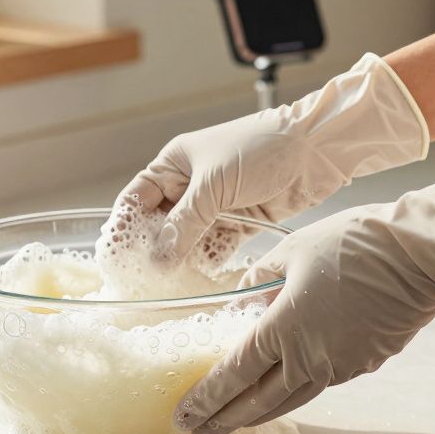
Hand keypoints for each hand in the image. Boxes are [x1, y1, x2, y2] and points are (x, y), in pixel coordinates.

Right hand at [119, 53, 429, 260]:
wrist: (317, 149)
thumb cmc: (261, 148)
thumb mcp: (214, 185)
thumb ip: (185, 224)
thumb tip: (158, 259)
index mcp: (176, 163)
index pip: (138, 197)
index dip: (126, 225)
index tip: (117, 255)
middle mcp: (192, 184)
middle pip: (161, 223)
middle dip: (153, 249)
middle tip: (143, 278)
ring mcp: (217, 205)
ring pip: (188, 239)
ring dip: (181, 259)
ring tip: (170, 285)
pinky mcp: (241, 222)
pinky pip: (216, 247)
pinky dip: (208, 262)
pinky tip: (199, 279)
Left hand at [174, 158, 434, 433]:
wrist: (421, 255)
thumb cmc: (353, 243)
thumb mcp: (290, 252)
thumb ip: (257, 281)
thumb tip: (237, 303)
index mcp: (286, 329)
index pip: (235, 374)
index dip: (207, 399)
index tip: (184, 416)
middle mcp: (312, 358)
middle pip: (259, 401)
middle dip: (225, 419)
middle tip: (198, 433)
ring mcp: (342, 365)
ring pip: (291, 399)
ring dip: (259, 413)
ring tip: (234, 422)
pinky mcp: (365, 363)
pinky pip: (320, 383)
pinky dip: (294, 391)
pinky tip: (283, 389)